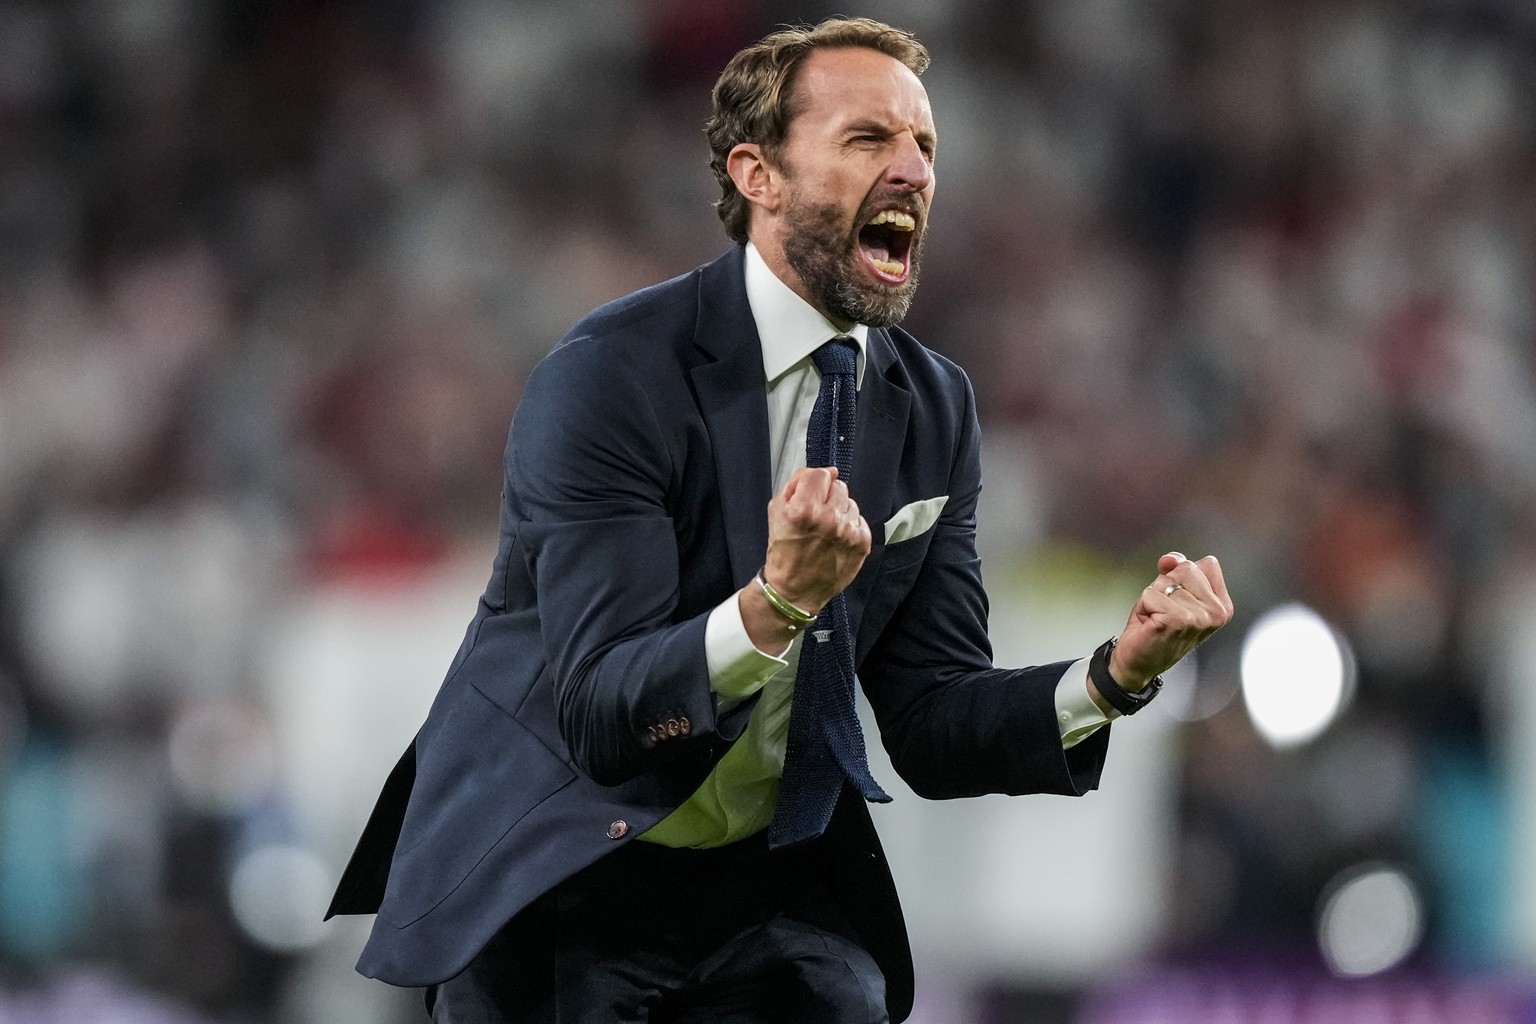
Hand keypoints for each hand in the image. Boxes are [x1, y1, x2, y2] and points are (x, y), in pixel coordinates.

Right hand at [761, 467, 871, 612]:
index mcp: (804, 509)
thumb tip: (825, 471)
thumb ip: (797, 483)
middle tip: (816, 516)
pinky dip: (849, 526)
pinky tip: (836, 539)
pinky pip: (859, 519)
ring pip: (850, 502)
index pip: (821, 474)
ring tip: (826, 530)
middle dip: (827, 497)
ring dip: (839, 511)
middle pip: (839, 486)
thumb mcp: (776, 511)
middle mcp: (828, 519)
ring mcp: (847, 532)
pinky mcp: (862, 544)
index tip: (811, 493)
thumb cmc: (784, 552)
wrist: (793, 591)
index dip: (814, 482)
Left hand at [1109, 551, 1232, 691]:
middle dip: (1166, 585)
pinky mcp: (1177, 621)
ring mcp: (1199, 618)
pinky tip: (1150, 624)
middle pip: (1186, 568)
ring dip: (1153, 598)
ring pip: (1165, 581)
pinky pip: (1150, 594)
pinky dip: (1143, 606)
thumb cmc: (1155, 626)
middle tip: (1164, 610)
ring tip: (1157, 618)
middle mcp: (1216, 612)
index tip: (1177, 598)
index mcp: (1222, 605)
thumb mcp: (1171, 591)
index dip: (1183, 573)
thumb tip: (1170, 559)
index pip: (1206, 563)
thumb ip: (1176, 568)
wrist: (1138, 663)